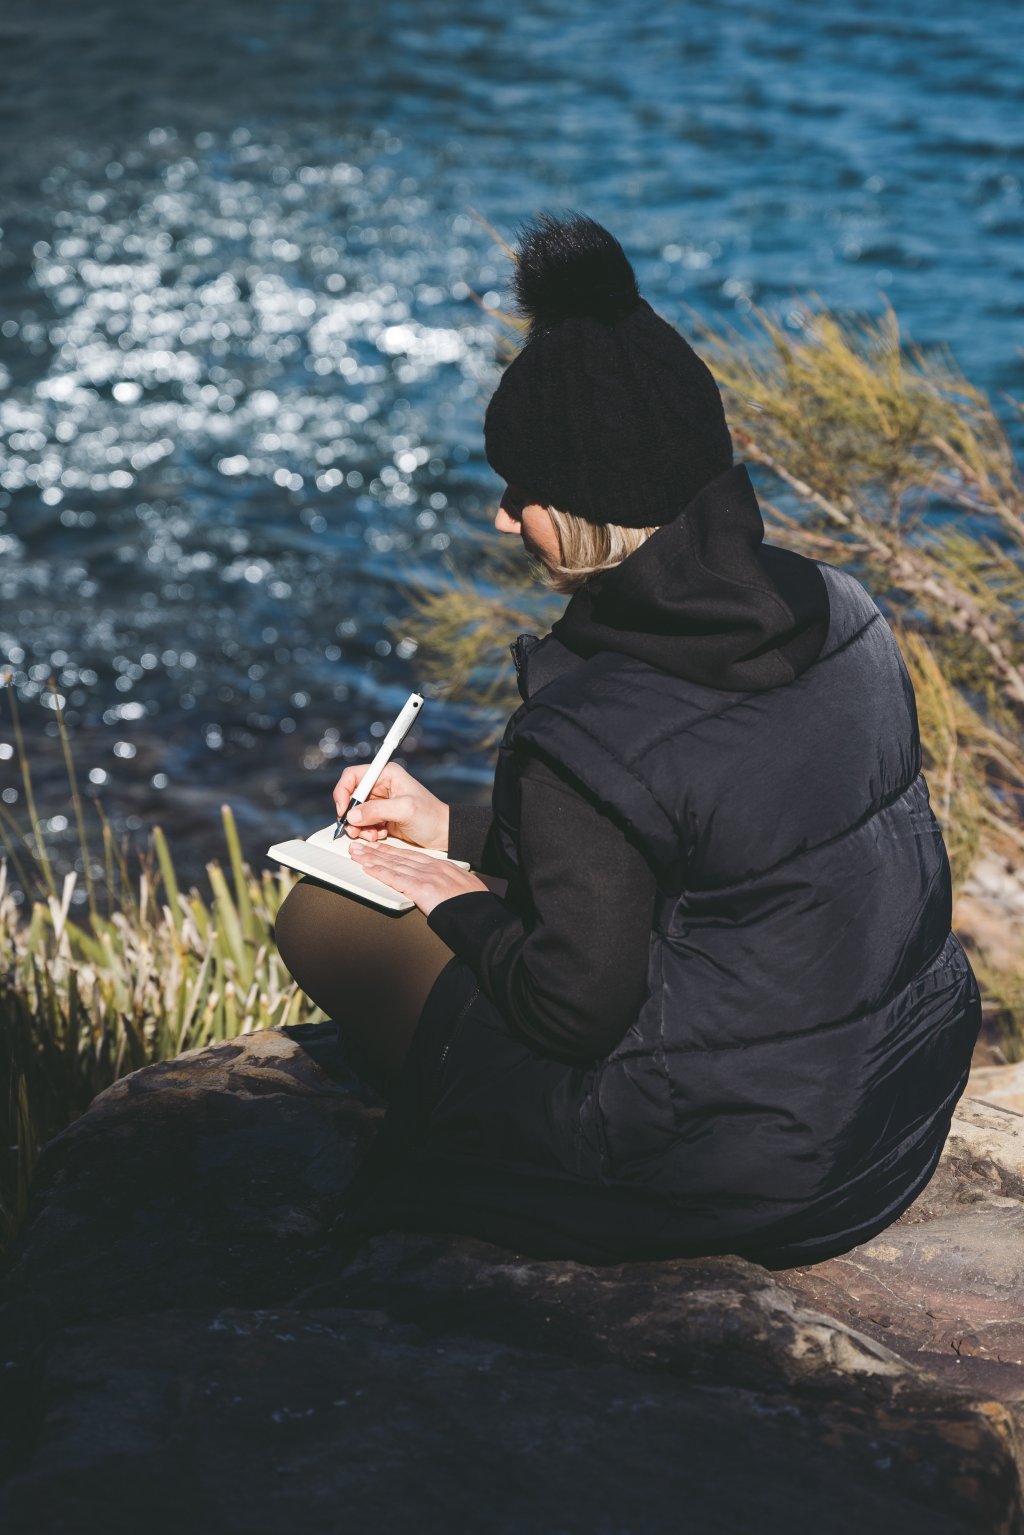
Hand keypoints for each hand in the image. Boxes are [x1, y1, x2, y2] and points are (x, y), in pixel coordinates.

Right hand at [333, 760, 448, 849]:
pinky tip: (379, 835)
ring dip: (358, 826)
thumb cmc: (432, 817)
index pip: (353, 776)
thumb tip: (352, 815)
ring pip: (355, 813)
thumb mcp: (405, 809)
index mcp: (386, 774)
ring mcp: (380, 803)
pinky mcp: (381, 817)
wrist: (443, 834)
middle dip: (351, 815)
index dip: (343, 792)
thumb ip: (377, 810)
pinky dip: (366, 832)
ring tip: (371, 835)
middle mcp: (381, 786)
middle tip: (355, 829)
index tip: (344, 810)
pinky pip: (363, 824)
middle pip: (351, 797)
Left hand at [348, 840, 489, 916]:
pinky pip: (396, 879)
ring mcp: (427, 877)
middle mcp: (433, 868)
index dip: (392, 851)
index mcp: (442, 866)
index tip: (379, 847)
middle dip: (377, 852)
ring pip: (394, 865)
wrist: (481, 915)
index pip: (411, 856)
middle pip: (399, 857)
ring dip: (372, 859)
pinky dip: (380, 873)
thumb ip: (450, 884)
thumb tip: (442, 889)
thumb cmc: (475, 905)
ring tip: (357, 855)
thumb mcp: (465, 887)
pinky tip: (368, 868)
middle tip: (360, 847)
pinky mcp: (422, 889)